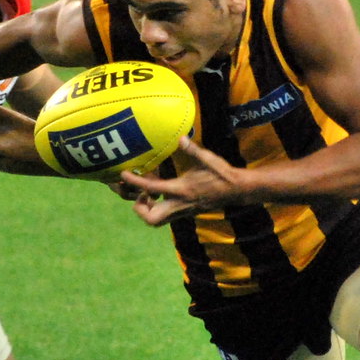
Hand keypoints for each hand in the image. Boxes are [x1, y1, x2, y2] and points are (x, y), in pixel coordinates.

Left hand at [119, 137, 248, 226]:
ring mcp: (182, 211)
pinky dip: (156, 207)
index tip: (123, 174)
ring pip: (156, 221)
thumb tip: (181, 138)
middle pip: (151, 219)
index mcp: (182, 190)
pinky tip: (158, 193)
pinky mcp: (185, 212)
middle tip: (139, 193)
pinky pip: (164, 216)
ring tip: (147, 194)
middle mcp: (179, 205)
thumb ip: (192, 150)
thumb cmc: (221, 173)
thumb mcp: (206, 159)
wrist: (236, 190)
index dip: (135, 182)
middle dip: (139, 209)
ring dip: (146, 211)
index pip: (152, 188)